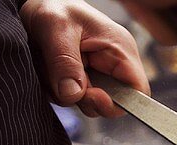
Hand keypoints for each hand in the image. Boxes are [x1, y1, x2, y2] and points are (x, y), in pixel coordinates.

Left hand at [20, 0, 149, 117]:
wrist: (38, 2)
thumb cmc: (53, 6)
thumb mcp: (55, 27)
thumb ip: (64, 62)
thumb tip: (73, 94)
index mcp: (120, 50)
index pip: (137, 91)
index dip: (118, 103)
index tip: (89, 96)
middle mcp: (114, 65)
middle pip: (113, 103)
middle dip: (84, 98)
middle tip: (61, 79)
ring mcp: (99, 74)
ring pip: (90, 103)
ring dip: (66, 93)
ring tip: (51, 68)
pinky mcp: (84, 79)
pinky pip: (75, 97)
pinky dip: (58, 90)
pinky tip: (50, 71)